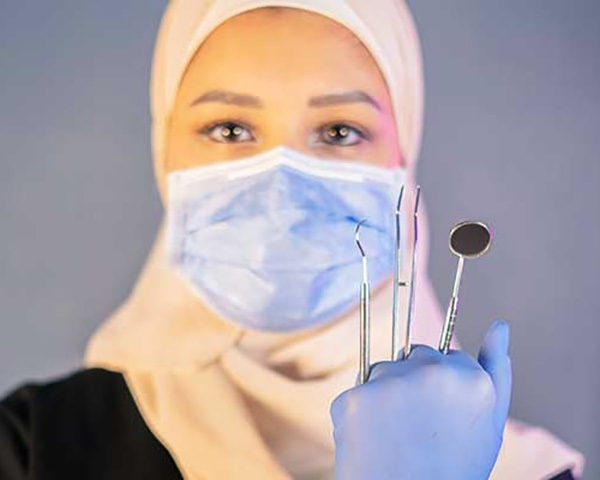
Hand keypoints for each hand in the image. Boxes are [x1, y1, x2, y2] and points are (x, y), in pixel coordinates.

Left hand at [330, 320, 511, 479]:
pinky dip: (360, 414)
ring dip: (386, 394)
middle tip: (419, 427)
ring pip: (383, 371)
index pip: (446, 357)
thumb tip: (499, 324)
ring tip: (396, 437)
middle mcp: (429, 371)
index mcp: (468, 376)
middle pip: (414, 356)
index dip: (443, 388)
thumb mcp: (489, 425)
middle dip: (414, 381)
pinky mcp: (354, 398)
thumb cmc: (454, 468)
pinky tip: (374, 441)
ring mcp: (388, 382)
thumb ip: (496, 369)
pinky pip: (357, 393)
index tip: (442, 415)